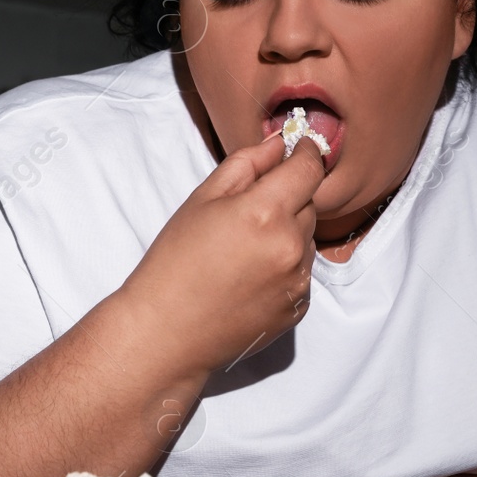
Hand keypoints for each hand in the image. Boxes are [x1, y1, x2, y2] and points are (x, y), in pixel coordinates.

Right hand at [118, 136, 325, 376]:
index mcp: (266, 213)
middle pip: (309, 204)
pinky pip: (302, 272)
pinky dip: (285, 267)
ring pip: (307, 239)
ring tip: (243, 251)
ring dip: (287, 234)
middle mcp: (291, 246)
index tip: (298, 150)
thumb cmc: (174, 263)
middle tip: (247, 214)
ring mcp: (298, 281)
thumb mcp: (201, 200)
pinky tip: (250, 276)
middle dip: (288, 199)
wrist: (166, 332)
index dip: (305, 154)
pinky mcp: (298, 308)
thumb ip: (246, 164)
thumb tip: (279, 144)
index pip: (310, 168)